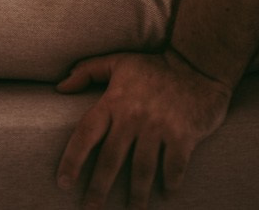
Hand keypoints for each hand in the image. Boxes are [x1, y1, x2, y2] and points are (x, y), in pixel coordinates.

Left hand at [56, 50, 230, 207]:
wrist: (198, 64)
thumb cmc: (154, 67)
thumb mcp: (119, 63)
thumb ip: (88, 72)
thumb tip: (60, 86)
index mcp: (114, 100)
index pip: (86, 133)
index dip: (72, 159)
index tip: (63, 183)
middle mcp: (133, 116)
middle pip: (111, 160)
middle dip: (98, 189)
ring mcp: (158, 127)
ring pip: (142, 171)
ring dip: (136, 196)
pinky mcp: (183, 135)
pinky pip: (173, 167)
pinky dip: (170, 183)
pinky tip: (166, 193)